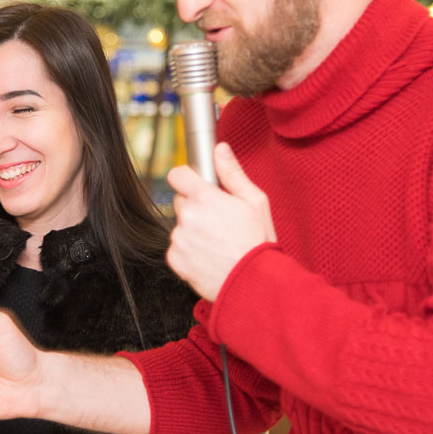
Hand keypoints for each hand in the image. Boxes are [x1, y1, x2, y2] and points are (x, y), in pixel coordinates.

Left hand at [167, 142, 275, 300]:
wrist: (253, 284)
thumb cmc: (257, 243)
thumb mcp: (254, 201)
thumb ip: (232, 173)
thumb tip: (220, 149)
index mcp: (204, 197)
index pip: (177, 174)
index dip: (187, 178)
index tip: (198, 186)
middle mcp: (187, 216)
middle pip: (180, 202)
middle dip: (195, 207)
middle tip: (219, 221)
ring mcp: (178, 239)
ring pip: (180, 226)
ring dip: (193, 231)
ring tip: (218, 243)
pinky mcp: (175, 259)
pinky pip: (177, 248)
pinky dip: (189, 251)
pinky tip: (209, 256)